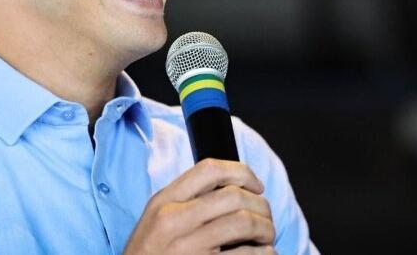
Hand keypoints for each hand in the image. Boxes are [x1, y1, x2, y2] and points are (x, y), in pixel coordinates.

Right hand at [124, 158, 274, 253]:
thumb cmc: (149, 253)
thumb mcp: (156, 218)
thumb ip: (186, 199)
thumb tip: (232, 186)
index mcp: (164, 201)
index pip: (209, 170)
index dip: (241, 172)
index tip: (256, 185)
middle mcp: (175, 221)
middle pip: (234, 196)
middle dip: (261, 205)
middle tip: (266, 216)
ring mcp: (190, 248)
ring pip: (245, 223)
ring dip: (266, 229)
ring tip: (266, 236)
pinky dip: (265, 253)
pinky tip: (263, 254)